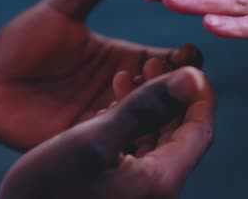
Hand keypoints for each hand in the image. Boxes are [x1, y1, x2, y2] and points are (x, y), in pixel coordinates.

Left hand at [0, 0, 202, 148]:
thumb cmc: (20, 43)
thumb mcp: (61, 10)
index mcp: (123, 57)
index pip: (170, 60)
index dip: (184, 58)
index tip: (185, 52)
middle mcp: (122, 88)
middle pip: (168, 92)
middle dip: (173, 84)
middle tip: (159, 74)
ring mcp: (107, 117)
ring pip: (149, 119)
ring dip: (151, 107)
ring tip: (136, 91)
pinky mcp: (89, 141)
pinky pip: (119, 140)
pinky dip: (127, 129)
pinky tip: (119, 117)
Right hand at [0, 64, 214, 198]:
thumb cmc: (46, 188)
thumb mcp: (94, 140)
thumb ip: (144, 106)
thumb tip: (193, 76)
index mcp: (159, 180)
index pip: (200, 129)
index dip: (199, 92)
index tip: (186, 61)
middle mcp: (155, 188)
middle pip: (181, 132)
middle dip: (170, 93)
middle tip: (151, 62)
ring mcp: (137, 190)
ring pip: (157, 138)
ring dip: (147, 105)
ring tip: (126, 75)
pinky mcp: (119, 187)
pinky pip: (137, 149)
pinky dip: (130, 122)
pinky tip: (108, 104)